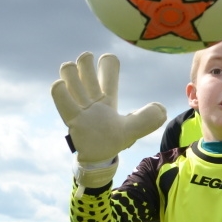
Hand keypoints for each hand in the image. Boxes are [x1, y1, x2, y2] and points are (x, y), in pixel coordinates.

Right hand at [51, 53, 165, 187]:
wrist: (97, 160)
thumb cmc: (112, 141)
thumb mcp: (132, 130)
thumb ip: (147, 119)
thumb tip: (162, 109)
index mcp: (108, 97)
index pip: (108, 71)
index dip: (108, 63)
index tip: (108, 61)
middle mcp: (92, 98)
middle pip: (86, 68)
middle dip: (85, 61)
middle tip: (88, 63)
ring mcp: (80, 106)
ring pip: (70, 76)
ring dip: (70, 72)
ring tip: (72, 76)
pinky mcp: (71, 119)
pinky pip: (62, 100)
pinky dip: (60, 91)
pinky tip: (59, 84)